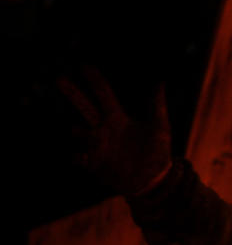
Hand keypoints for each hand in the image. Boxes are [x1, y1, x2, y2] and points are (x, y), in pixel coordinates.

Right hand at [57, 67, 172, 195]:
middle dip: (74, 93)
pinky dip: (79, 157)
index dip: (95, 80)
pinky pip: (82, 158)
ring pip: (81, 132)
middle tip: (59, 78)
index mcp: (118, 118)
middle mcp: (104, 129)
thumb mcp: (160, 128)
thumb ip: (157, 106)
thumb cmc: (157, 152)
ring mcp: (98, 145)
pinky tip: (79, 157)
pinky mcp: (97, 163)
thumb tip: (160, 81)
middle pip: (86, 107)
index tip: (83, 65)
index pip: (104, 95)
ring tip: (74, 128)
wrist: (154, 180)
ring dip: (77, 130)